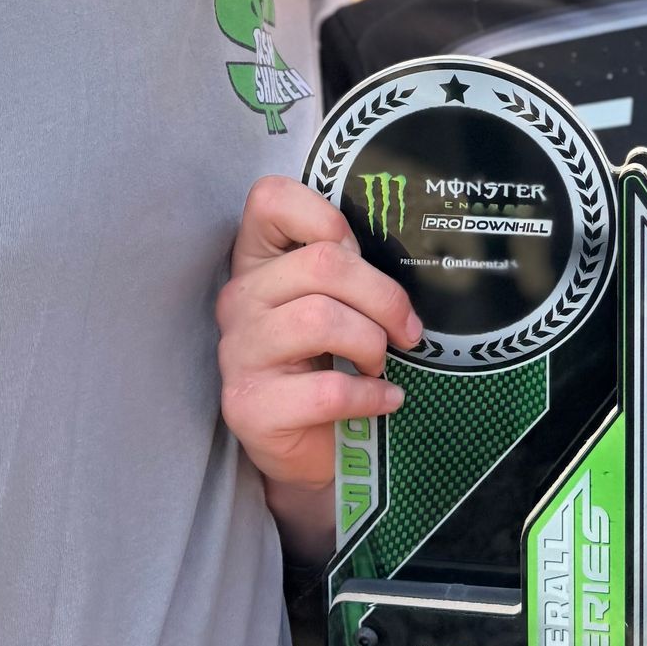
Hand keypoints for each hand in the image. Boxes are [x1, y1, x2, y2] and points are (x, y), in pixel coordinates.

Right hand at [217, 176, 419, 554]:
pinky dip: (370, 395)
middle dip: (382, 295)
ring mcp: (238, 352)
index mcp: (259, 260)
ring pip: (320, 319)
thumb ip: (350, 271)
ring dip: (371, 343)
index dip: (322, 214)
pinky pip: (325, 390)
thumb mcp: (339, 303)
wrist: (313, 446)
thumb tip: (407, 255)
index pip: (269, 199)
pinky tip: (386, 399)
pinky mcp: (248, 405)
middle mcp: (240, 298)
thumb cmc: (330, 362)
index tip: (356, 250)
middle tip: (408, 329)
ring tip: (382, 363)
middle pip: (321, 263)